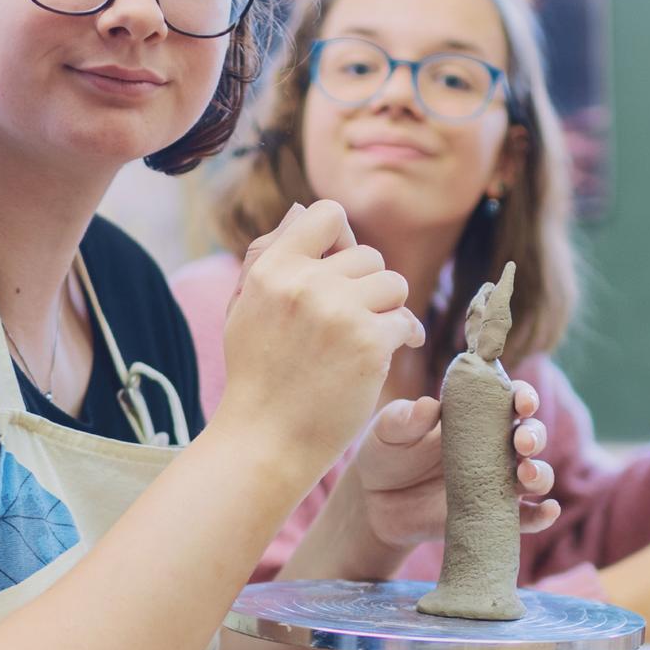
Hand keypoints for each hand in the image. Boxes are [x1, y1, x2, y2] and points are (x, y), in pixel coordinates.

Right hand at [220, 202, 424, 465]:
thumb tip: (301, 209)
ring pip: (393, 284)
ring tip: (370, 334)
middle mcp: (305, 282)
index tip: (338, 271)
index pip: (326, 214)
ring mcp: (338, 311)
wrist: (264, 440)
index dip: (340, 240)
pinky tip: (387, 352)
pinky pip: (405, 320)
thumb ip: (267, 255)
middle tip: (353, 319)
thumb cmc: (256, 374)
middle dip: (367, 286)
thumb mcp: (244, 307)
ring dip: (388, 309)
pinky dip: (402, 337)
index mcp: (271, 268)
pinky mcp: (369, 342)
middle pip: (368, 255)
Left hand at [338, 385, 558, 553]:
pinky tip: (548, 510)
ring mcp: (495, 482)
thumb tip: (430, 406)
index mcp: (472, 417)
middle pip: (530, 435)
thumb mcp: (386, 431)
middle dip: (534, 435)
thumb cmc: (385, 455)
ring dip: (541, 473)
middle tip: (521, 442)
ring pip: (535, 474)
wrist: (374, 504)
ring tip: (526, 475)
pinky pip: (526, 517)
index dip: (522, 396)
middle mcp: (493, 447)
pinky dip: (542, 515)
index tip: (521, 401)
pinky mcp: (493, 514)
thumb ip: (404, 418)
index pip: (508, 399)